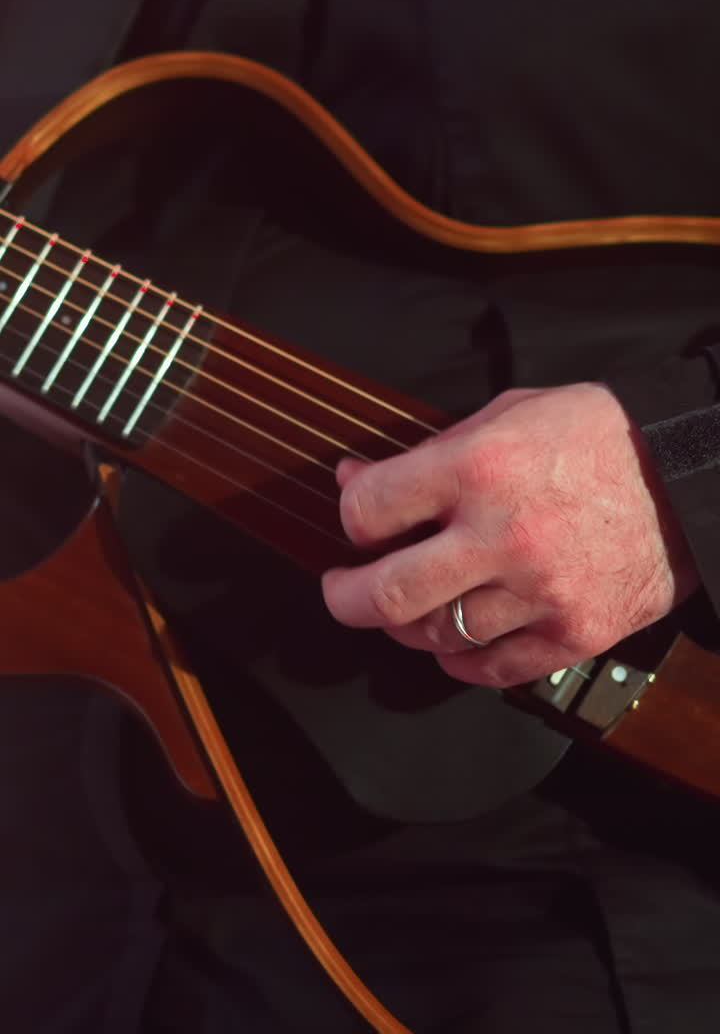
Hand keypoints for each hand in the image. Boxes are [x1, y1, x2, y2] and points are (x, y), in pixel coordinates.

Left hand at [321, 383, 698, 686]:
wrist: (690, 471)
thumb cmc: (598, 434)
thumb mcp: (507, 415)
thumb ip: (428, 451)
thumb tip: (355, 478)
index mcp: (480, 466)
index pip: (370, 509)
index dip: (352, 517)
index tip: (360, 522)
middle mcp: (503, 534)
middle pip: (387, 594)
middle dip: (345, 598)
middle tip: (341, 591)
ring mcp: (540, 592)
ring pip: (437, 636)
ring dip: (408, 625)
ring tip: (412, 605)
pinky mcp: (574, 634)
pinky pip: (491, 668)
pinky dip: (460, 659)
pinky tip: (457, 638)